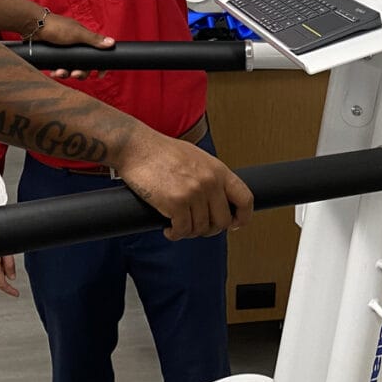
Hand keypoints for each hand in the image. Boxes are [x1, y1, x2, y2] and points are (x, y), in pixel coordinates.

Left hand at [36, 13, 114, 79]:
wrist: (33, 26)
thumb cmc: (56, 26)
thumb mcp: (77, 33)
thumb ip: (93, 39)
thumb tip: (112, 43)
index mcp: (84, 40)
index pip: (96, 54)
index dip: (100, 66)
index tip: (100, 75)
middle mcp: (75, 47)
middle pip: (83, 66)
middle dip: (80, 72)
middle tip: (75, 74)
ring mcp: (64, 52)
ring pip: (70, 68)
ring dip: (66, 73)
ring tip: (59, 72)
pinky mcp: (54, 56)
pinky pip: (59, 68)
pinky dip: (57, 72)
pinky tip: (53, 72)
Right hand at [114, 130, 253, 239]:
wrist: (135, 146)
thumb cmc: (160, 151)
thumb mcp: (195, 157)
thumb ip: (210, 176)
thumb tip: (217, 198)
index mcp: (218, 169)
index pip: (245, 199)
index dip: (242, 217)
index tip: (234, 224)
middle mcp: (210, 181)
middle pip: (222, 221)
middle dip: (209, 229)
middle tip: (196, 226)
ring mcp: (194, 193)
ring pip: (201, 229)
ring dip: (189, 231)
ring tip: (178, 224)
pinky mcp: (176, 203)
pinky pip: (182, 231)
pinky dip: (175, 234)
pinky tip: (169, 228)